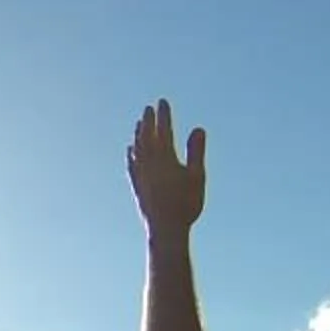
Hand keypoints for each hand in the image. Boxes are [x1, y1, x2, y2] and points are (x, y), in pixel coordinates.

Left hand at [127, 99, 206, 238]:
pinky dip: (131, 154)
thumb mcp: (197, 176)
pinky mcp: (136, 186)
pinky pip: (131, 165)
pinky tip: (130, 150)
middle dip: (148, 121)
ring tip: (138, 123)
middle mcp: (149, 164)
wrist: (165, 229)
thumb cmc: (186, 204)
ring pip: (137, 149)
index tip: (163, 101)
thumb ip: (196, 151)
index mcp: (166, 158)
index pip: (164, 130)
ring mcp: (141, 175)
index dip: (164, 115)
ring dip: (138, 134)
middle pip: (147, 137)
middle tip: (149, 107)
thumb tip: (198, 128)